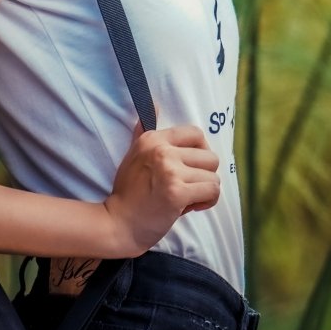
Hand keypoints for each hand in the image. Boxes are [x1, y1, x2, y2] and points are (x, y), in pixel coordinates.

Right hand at [100, 122, 220, 256]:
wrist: (117, 225)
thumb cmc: (128, 193)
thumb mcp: (133, 156)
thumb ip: (145, 132)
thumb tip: (155, 104)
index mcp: (153, 139)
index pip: (196, 133)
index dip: (201, 152)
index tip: (191, 167)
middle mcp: (162, 151)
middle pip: (210, 157)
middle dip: (204, 175)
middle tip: (187, 187)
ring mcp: (170, 171)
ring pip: (213, 176)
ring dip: (204, 191)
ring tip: (187, 198)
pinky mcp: (177, 193)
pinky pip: (212, 191)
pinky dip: (207, 202)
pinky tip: (191, 207)